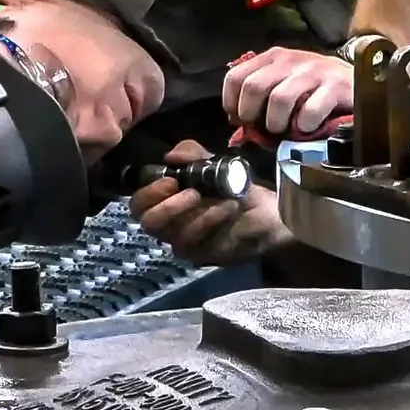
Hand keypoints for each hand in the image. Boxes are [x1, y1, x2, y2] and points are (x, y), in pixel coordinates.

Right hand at [131, 140, 290, 265]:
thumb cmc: (237, 188)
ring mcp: (184, 241)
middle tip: (191, 191)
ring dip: (195, 212)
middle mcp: (170, 224)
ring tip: (221, 197)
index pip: (139, 203)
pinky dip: (210, 220)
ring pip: (171, 233)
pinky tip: (227, 207)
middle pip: (146, 221)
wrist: (270, 213)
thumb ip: (192, 155)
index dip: (148, 191)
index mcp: (167, 201)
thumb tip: (170, 156)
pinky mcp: (201, 254)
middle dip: (165, 205)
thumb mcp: (215, 164)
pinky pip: (194, 241)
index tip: (171, 179)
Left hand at [223, 47, 351, 139]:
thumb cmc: (317, 87)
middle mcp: (291, 61)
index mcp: (274, 57)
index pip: (236, 76)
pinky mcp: (335, 87)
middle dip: (251, 114)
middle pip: (254, 87)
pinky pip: (310, 111)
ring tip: (283, 130)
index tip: (239, 119)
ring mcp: (314, 72)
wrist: (358, 80)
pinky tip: (307, 127)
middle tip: (261, 127)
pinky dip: (304, 126)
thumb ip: (262, 95)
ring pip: (279, 99)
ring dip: (276, 123)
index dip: (231, 102)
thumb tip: (238, 123)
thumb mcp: (286, 82)